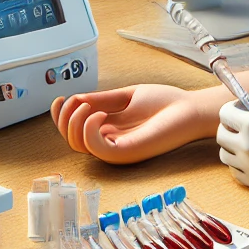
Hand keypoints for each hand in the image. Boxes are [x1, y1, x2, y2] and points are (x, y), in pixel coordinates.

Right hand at [51, 83, 209, 163]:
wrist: (189, 108)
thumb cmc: (164, 103)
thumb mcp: (126, 96)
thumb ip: (102, 99)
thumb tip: (76, 99)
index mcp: (108, 128)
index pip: (74, 129)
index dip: (60, 117)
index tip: (59, 99)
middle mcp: (109, 141)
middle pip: (71, 139)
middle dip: (64, 119)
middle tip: (74, 102)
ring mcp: (116, 148)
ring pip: (79, 145)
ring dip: (74, 122)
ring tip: (88, 106)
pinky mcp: (126, 152)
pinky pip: (96, 148)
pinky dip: (89, 130)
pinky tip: (100, 115)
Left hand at [217, 92, 248, 194]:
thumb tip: (244, 99)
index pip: (224, 114)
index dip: (233, 107)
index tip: (244, 107)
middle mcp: (246, 147)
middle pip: (221, 135)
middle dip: (230, 125)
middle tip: (246, 123)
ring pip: (225, 154)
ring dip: (233, 145)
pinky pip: (236, 172)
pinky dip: (240, 163)